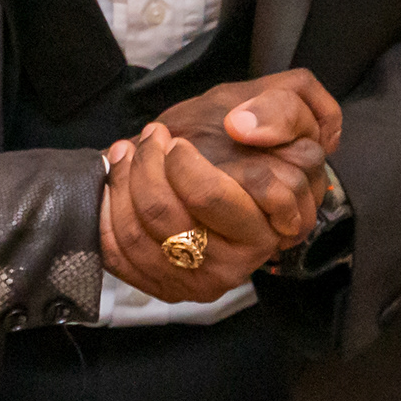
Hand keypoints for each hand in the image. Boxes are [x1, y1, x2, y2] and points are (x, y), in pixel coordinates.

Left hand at [95, 72, 343, 301]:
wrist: (252, 177)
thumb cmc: (266, 143)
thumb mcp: (292, 111)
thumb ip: (280, 112)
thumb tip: (240, 127)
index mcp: (271, 226)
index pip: (211, 196)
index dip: (183, 164)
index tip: (175, 142)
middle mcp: (239, 262)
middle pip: (166, 214)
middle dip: (146, 165)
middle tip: (150, 136)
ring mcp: (202, 281)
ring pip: (138, 234)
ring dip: (123, 183)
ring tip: (129, 151)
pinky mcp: (170, 288)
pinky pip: (121, 256)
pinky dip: (108, 214)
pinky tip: (116, 184)